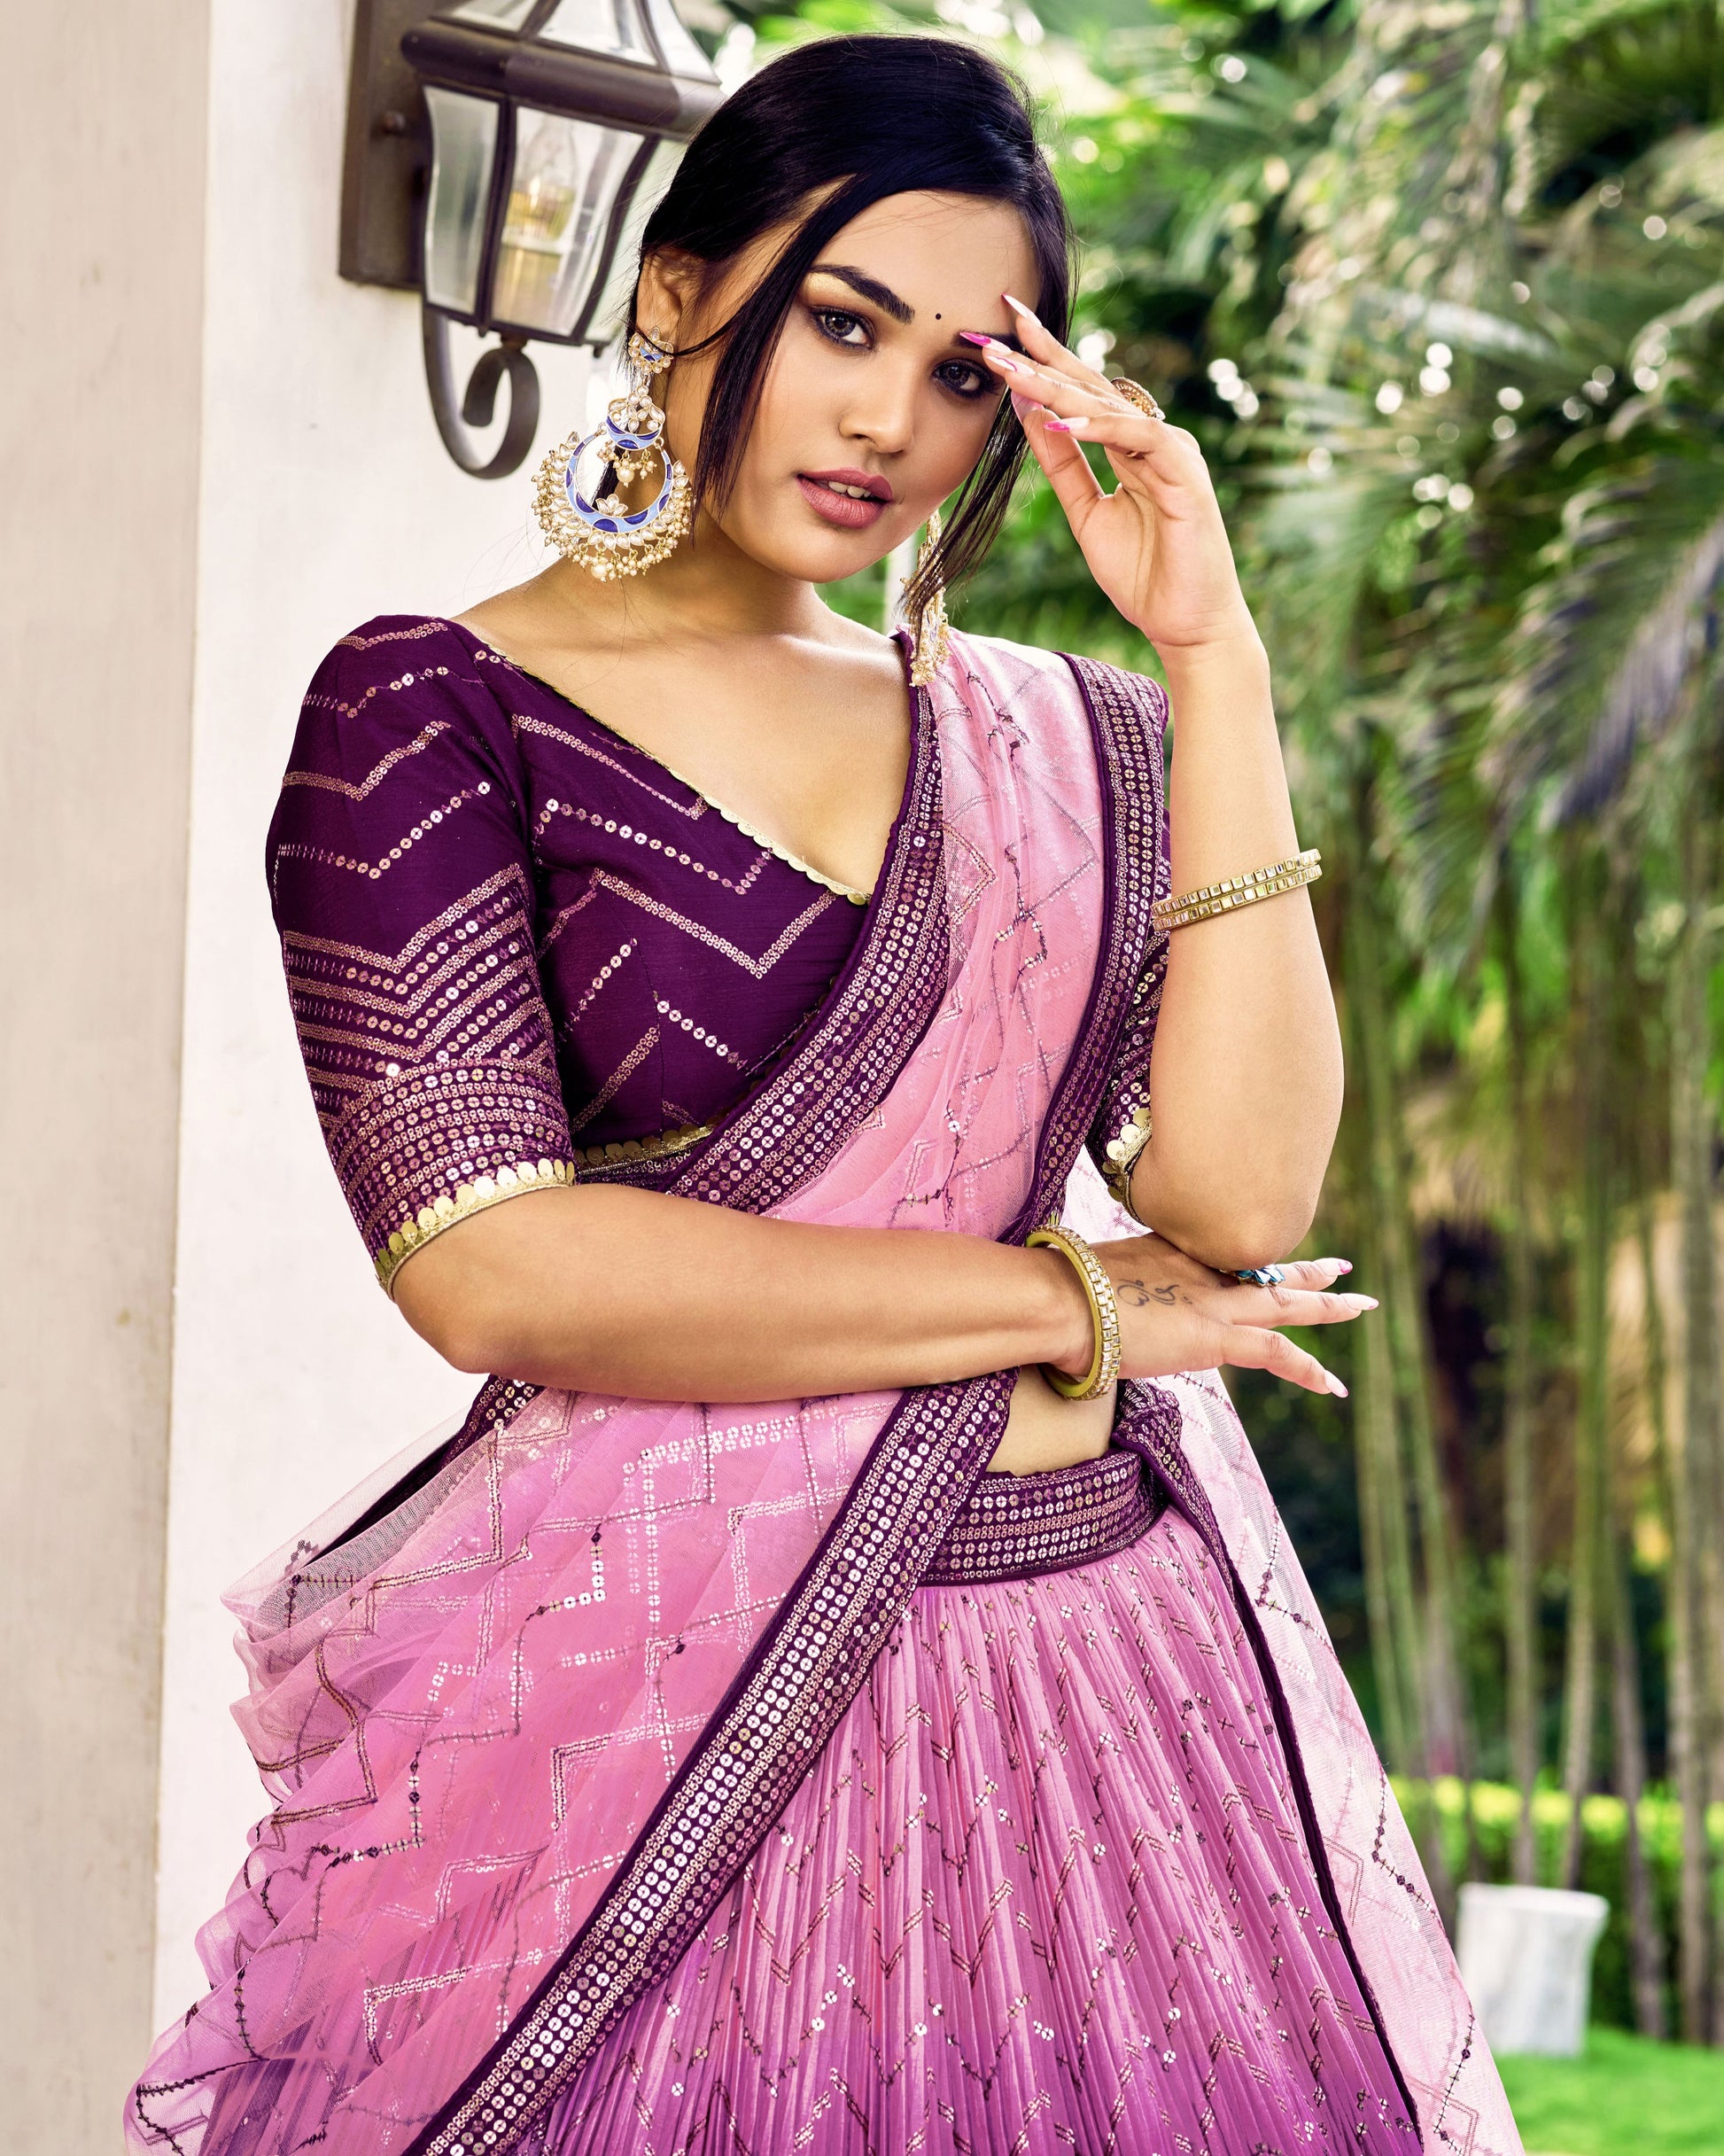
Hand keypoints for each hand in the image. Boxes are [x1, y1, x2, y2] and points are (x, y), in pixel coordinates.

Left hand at [971, 296, 1258, 655]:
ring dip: (1059, 387)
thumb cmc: (1144, 574)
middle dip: (1045, 353)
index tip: (1001, 332)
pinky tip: (1062, 421)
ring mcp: (1173, 452)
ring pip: (1110, 407)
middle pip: (1092, 386)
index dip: (1043, 361)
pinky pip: (1139, 439)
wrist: (1186, 625)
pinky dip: (1100, 429)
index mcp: (1130, 446)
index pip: (1080, 394)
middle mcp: (1153, 439)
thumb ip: (1062, 464)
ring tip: (1013, 370)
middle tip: (1002, 319)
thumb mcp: (1086, 513)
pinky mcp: (1186, 475)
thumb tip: (1028, 413)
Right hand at [1079, 1238, 1371, 1396]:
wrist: (1063, 1301)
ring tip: (1359, 1305)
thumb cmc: (1059, 1292)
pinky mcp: (1214, 1338)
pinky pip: (1275, 1352)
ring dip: (1327, 1306)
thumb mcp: (1087, 1280)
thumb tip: (1083, 1309)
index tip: (1270, 1259)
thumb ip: (1101, 1290)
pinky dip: (1307, 1369)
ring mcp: (1211, 1304)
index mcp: (1169, 1254)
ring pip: (1285, 1304)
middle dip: (1306, 1272)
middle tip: (1341, 1268)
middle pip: (1265, 1272)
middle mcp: (1199, 1273)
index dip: (1252, 1261)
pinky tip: (1331, 1385)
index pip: (1224, 1259)